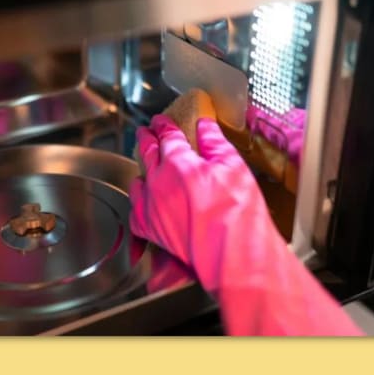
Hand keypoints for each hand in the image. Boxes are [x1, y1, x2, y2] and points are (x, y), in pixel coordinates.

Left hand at [129, 114, 361, 335]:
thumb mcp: (233, 166)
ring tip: (145, 167)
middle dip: (146, 140)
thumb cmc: (236, 213)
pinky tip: (143, 204)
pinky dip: (138, 206)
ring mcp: (151, 208)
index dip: (164, 126)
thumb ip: (215, 143)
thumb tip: (206, 127)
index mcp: (177, 162)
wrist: (232, 253)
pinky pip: (136, 214)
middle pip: (146, 153)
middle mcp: (158, 182)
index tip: (161, 121)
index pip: (166, 136)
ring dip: (141, 171)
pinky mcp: (152, 231)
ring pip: (137, 182)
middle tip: (145, 132)